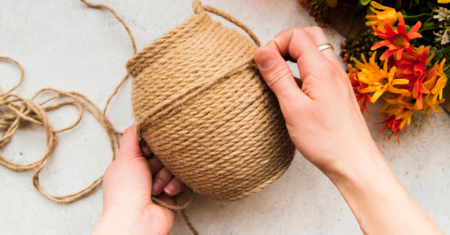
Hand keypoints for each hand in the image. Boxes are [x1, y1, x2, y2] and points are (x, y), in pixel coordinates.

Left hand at [92, 125, 186, 234]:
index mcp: (130, 163)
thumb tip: (139, 120)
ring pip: (174, 167)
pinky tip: (167, 193)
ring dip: (167, 176)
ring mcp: (159, 184)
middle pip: (163, 154)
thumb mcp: (126, 157)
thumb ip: (132, 136)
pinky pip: (183, 181)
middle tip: (152, 169)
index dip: (152, 144)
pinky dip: (176, 186)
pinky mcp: (173, 194)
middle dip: (160, 161)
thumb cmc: (126, 192)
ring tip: (156, 187)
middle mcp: (144, 173)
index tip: (150, 148)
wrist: (137, 221)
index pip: (148, 144)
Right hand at [254, 27, 443, 234]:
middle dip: (286, 42)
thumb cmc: (325, 140)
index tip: (263, 64)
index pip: (296, 35)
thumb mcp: (293, 107)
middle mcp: (333, 69)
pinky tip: (295, 88)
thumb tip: (262, 51)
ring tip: (280, 74)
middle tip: (272, 62)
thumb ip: (277, 76)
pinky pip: (321, 67)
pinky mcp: (338, 91)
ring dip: (296, 54)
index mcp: (322, 69)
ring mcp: (338, 79)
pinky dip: (304, 68)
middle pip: (310, 36)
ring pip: (317, 51)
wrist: (354, 162)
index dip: (275, 43)